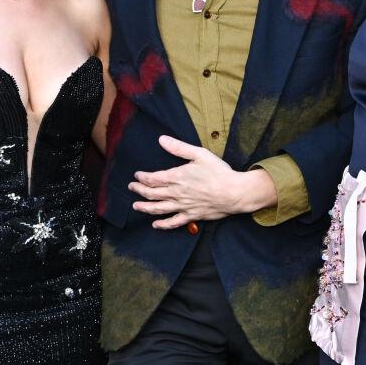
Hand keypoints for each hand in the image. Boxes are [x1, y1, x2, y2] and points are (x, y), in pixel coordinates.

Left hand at [130, 135, 266, 230]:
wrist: (234, 192)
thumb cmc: (219, 172)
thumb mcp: (199, 154)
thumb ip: (179, 147)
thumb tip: (162, 140)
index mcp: (177, 177)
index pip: (152, 178)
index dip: (142, 177)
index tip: (137, 175)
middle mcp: (176, 193)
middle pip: (151, 194)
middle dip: (139, 190)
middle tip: (132, 187)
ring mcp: (182, 206)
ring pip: (158, 209)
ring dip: (145, 208)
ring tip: (136, 206)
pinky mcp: (191, 216)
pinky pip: (173, 222)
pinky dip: (162, 224)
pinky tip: (155, 224)